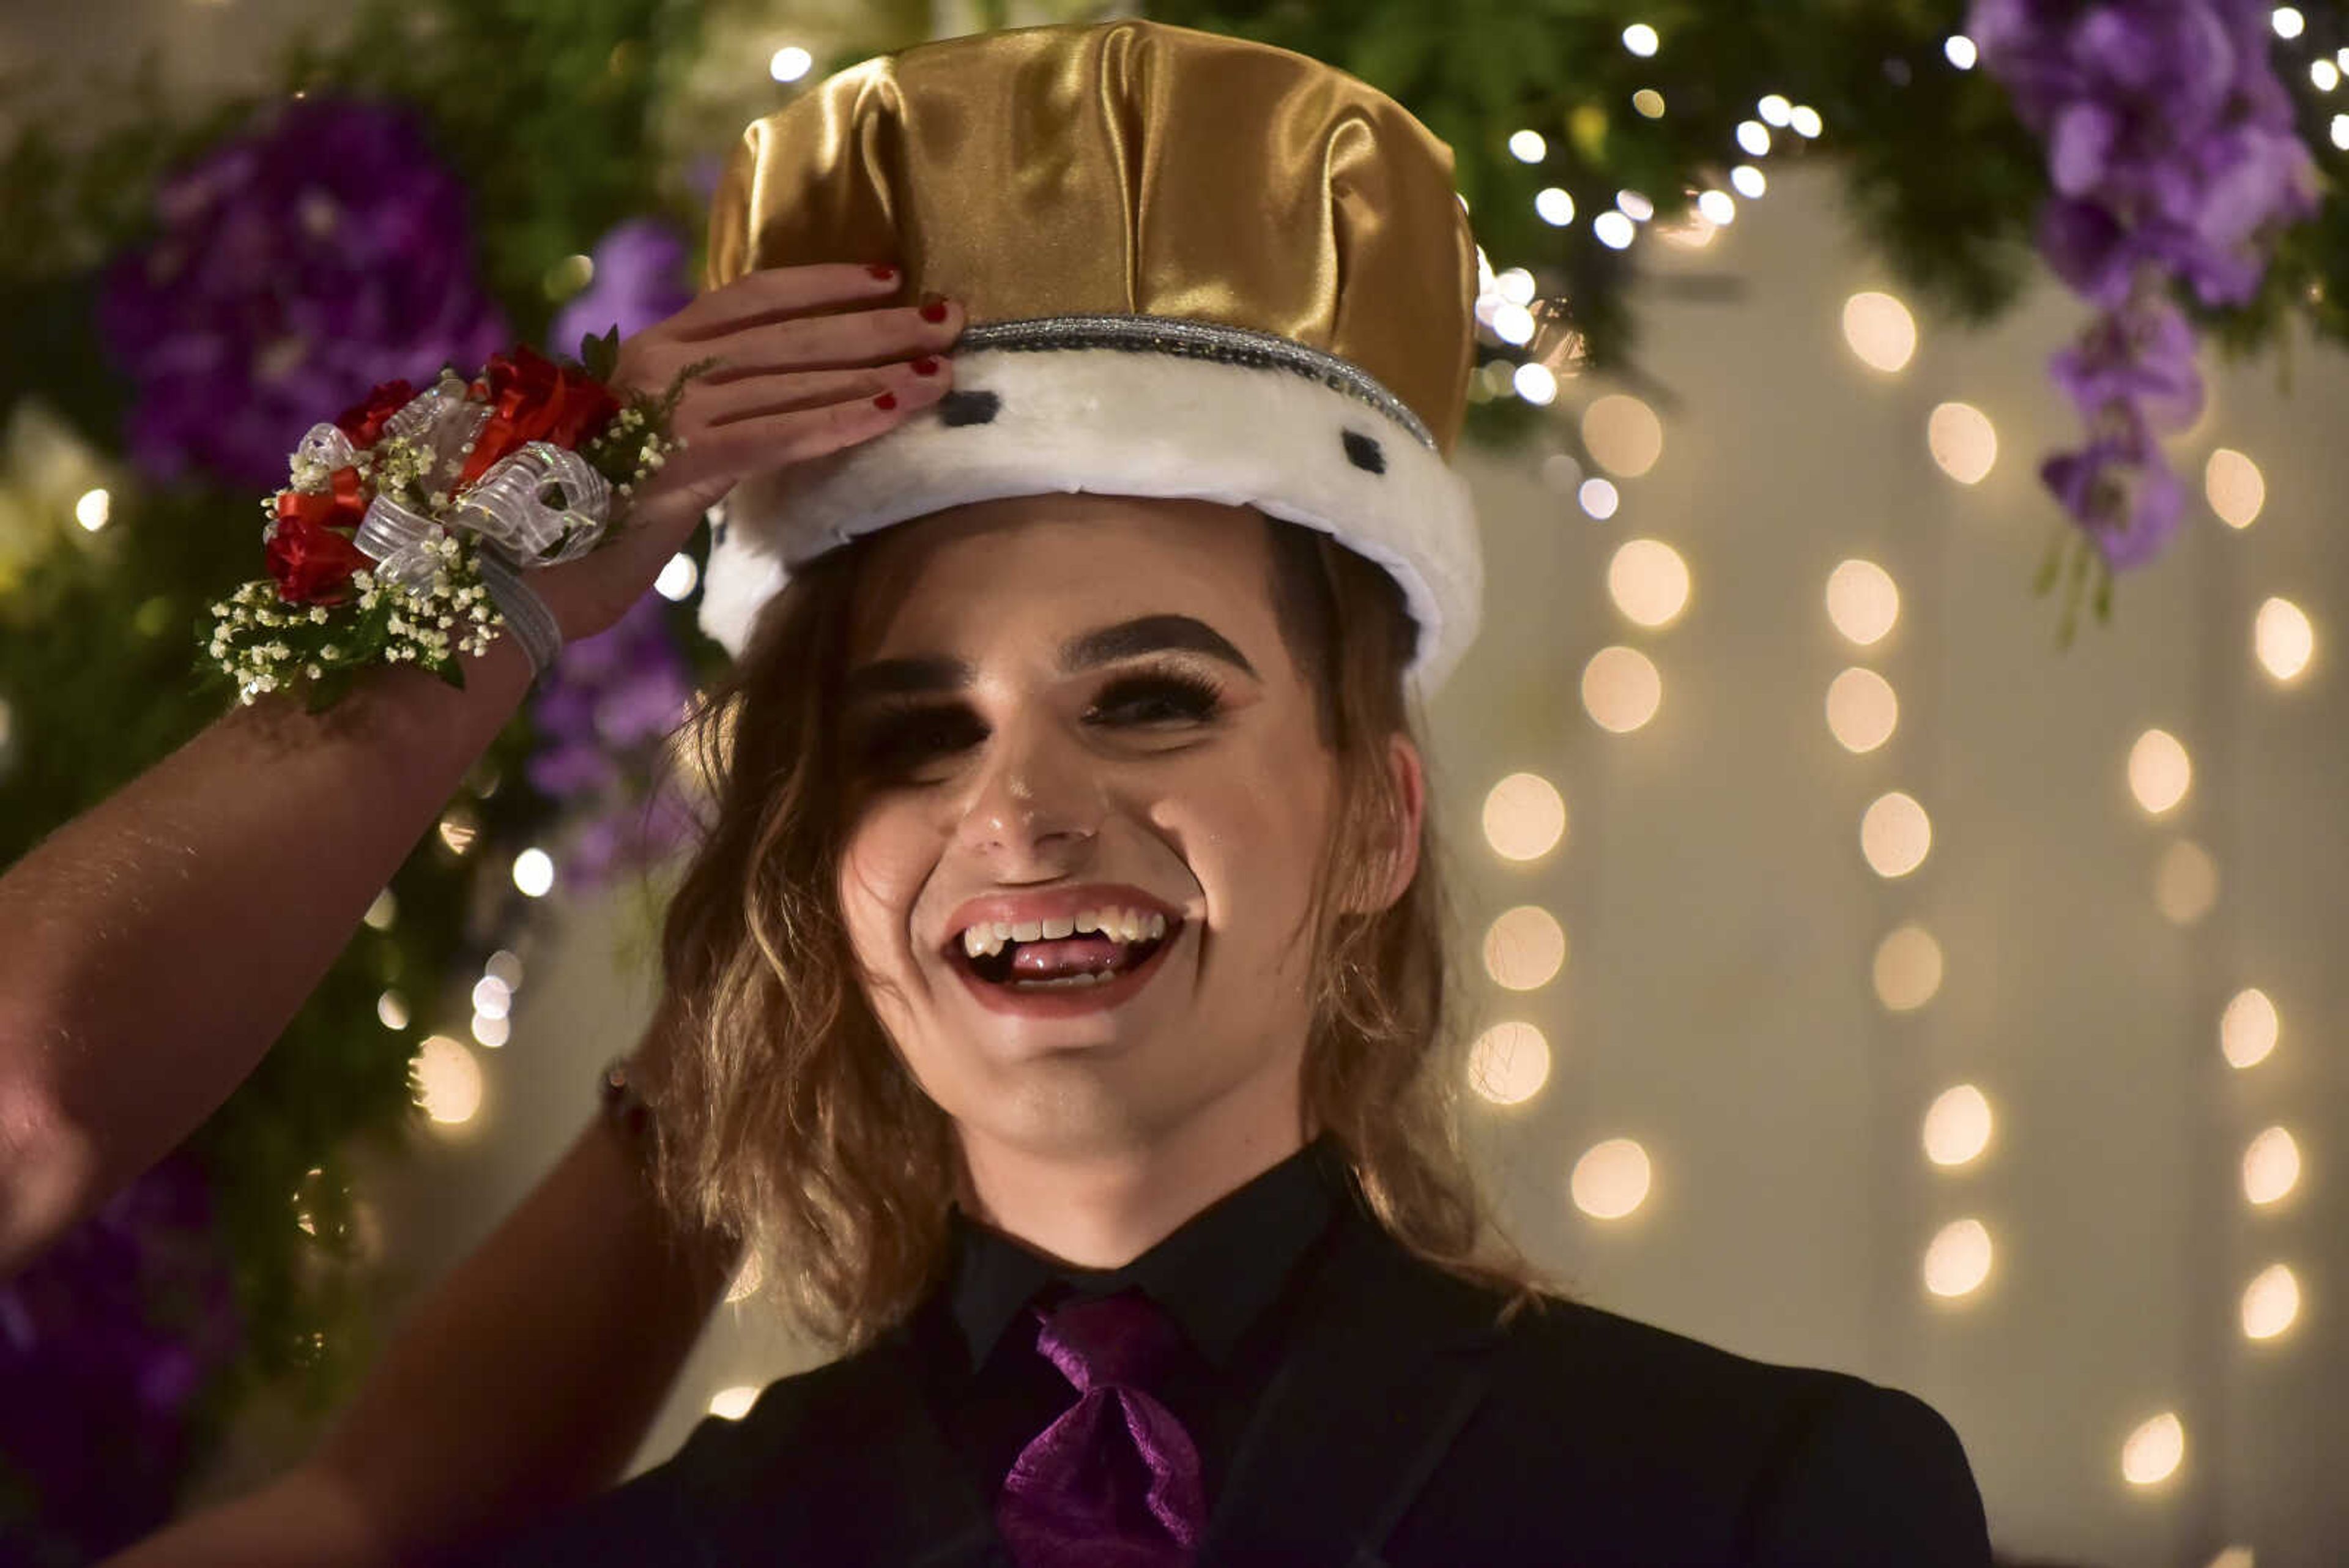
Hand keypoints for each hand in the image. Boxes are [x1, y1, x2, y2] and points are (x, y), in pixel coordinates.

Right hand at [527, 264, 965, 643]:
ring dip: (878, 373)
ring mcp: (666, 412)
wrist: (523, 576)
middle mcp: (657, 365)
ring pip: (794, 381)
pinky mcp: (679, 466)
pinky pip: (778, 435)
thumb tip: (785, 403)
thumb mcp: (652, 445)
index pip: (751, 297)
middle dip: (877, 326)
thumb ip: (709, 413)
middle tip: (951, 318)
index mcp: (650, 348)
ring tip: (943, 369)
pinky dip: (840, 422)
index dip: (823, 284)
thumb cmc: (590, 518)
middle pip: (789, 335)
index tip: (887, 278)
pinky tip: (893, 413)